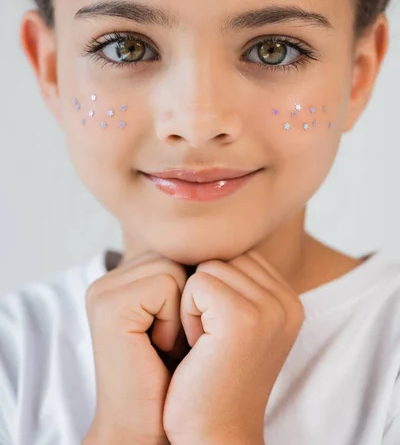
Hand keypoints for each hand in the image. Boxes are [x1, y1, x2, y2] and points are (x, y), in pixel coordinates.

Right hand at [82, 251, 188, 444]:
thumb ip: (188, 275)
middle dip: (191, 298)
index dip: (196, 290)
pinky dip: (173, 319)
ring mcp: (104, 290)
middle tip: (177, 340)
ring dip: (183, 310)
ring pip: (174, 267)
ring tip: (167, 344)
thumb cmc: (179, 376)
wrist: (152, 428)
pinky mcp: (108, 305)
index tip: (185, 330)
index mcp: (126, 278)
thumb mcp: (186, 315)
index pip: (178, 251)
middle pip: (177, 255)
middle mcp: (110, 279)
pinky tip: (158, 347)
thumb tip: (222, 240)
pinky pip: (165, 285)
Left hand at [162, 249, 304, 444]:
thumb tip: (208, 239)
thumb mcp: (236, 324)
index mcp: (289, 300)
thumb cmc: (212, 379)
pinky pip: (196, 283)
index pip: (238, 256)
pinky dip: (186, 313)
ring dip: (192, 302)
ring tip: (204, 343)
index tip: (216, 330)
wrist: (212, 434)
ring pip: (208, 266)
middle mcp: (287, 301)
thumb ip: (237, 283)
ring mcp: (269, 309)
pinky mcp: (242, 318)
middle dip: (204, 291)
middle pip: (224, 255)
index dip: (213, 287)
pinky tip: (197, 347)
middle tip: (208, 338)